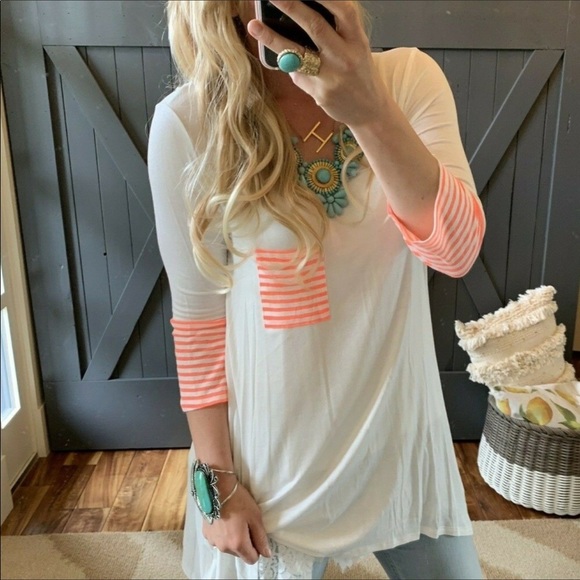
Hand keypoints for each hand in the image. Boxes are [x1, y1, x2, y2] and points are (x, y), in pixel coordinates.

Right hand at [202, 478, 270, 564]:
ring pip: (228, 548)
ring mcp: (213, 542)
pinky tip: (224, 520)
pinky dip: (222, 534)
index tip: (256, 535)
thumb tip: (266, 554)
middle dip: (244, 543)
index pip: (252, 559)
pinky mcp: (206, 534)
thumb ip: (261, 538)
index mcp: (238, 544)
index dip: (257, 549)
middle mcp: (224, 547)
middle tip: (245, 524)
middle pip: (239, 554)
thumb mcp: (255, 517)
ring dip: (232, 539)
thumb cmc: (239, 501)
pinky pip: (218, 540)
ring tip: (233, 521)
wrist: (218, 488)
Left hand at [247, 1, 388, 126]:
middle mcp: (345, 56)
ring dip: (273, 38)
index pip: (343, 9)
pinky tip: (290, 64)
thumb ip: (336, 30)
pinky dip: (290, 66)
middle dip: (291, 6)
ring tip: (255, 26)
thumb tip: (300, 15)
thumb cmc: (358, 73)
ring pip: (298, 54)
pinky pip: (297, 74)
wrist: (368, 109)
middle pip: (316, 26)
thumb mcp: (355, 46)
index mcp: (357, 39)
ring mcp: (332, 76)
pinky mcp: (320, 93)